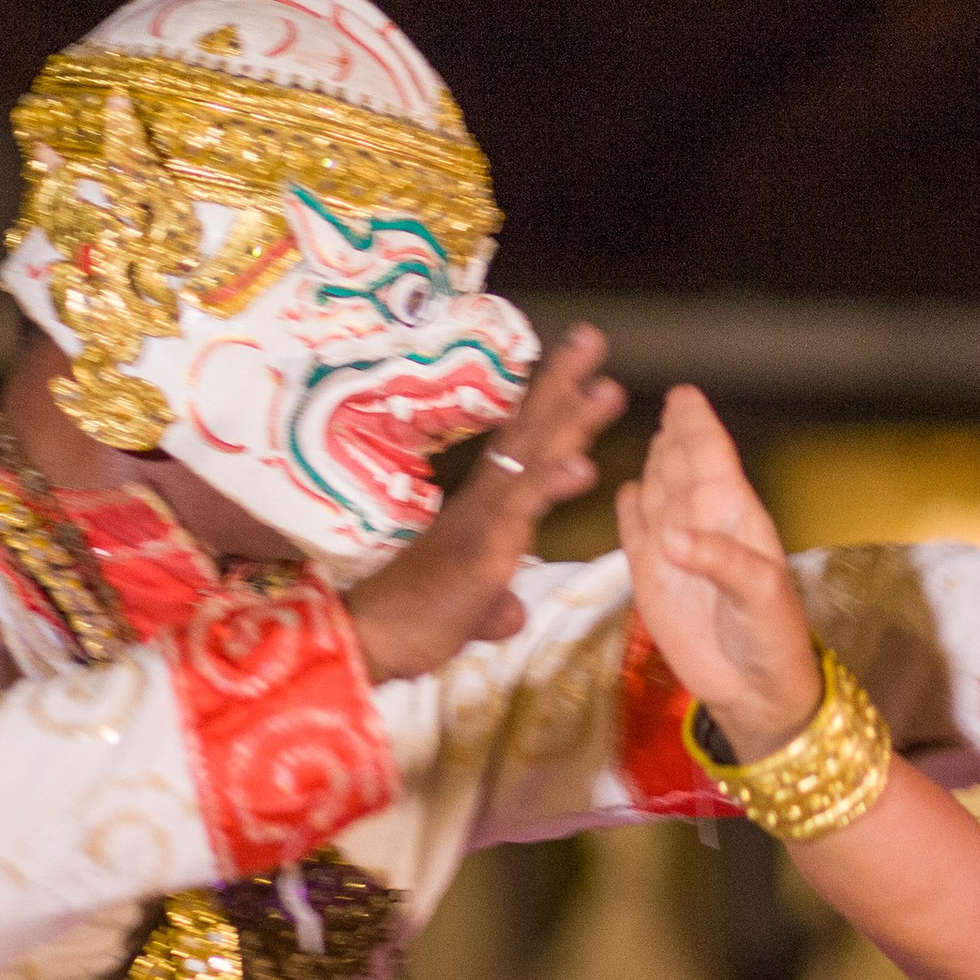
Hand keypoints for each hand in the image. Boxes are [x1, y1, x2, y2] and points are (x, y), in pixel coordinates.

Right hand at [343, 324, 626, 682]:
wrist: (371, 643)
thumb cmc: (416, 622)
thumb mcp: (472, 612)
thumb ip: (494, 603)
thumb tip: (508, 612)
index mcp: (486, 507)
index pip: (523, 445)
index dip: (551, 406)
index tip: (580, 367)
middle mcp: (485, 500)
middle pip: (529, 430)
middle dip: (563, 383)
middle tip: (592, 336)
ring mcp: (483, 518)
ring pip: (531, 457)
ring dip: (571, 420)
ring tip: (607, 387)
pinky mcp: (482, 547)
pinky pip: (521, 509)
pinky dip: (553, 483)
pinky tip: (585, 465)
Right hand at [614, 386, 820, 759]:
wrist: (754, 691)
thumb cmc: (772, 637)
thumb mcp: (762, 595)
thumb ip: (721, 560)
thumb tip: (670, 536)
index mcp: (736, 517)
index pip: (713, 459)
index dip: (699, 426)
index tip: (686, 396)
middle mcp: (703, 524)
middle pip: (684, 466)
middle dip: (677, 434)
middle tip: (670, 404)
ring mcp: (674, 550)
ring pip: (659, 492)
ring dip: (655, 464)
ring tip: (654, 436)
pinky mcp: (650, 578)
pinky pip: (634, 533)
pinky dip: (628, 510)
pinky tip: (629, 491)